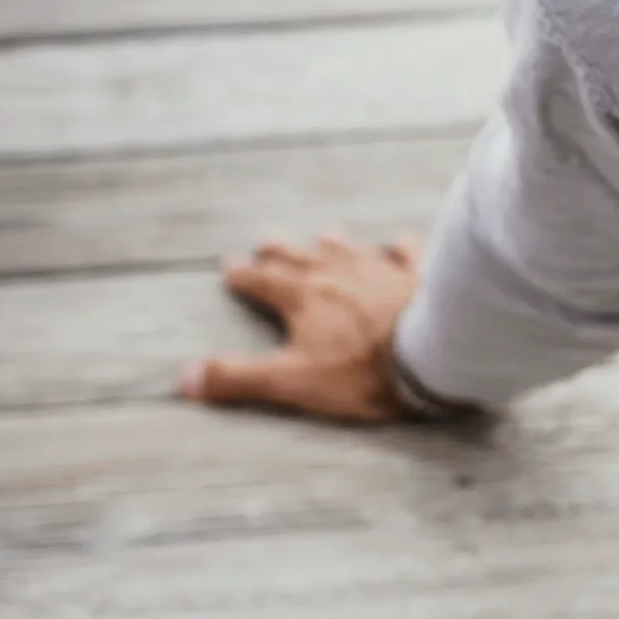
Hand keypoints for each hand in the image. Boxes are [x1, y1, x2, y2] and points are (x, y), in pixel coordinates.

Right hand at [177, 231, 421, 422]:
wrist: (433, 354)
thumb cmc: (361, 372)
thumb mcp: (292, 383)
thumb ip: (239, 379)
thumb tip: (185, 378)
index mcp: (302, 297)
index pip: (263, 281)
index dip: (244, 276)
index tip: (230, 267)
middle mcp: (336, 273)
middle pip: (301, 257)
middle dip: (280, 252)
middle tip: (266, 243)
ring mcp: (379, 270)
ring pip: (348, 249)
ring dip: (331, 243)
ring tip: (322, 236)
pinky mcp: (418, 276)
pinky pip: (405, 254)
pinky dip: (398, 248)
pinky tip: (398, 242)